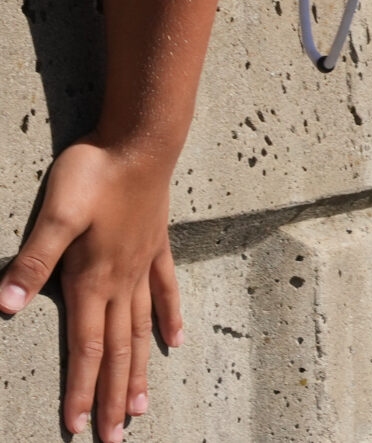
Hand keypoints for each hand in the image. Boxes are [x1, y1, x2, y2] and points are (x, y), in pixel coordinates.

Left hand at [1, 141, 182, 442]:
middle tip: (112, 438)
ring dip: (138, 372)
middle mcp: (122, 281)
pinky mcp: (157, 247)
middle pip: (116, 351)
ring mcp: (143, 265)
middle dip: (111, 398)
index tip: (76, 427)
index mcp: (93, 279)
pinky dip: (168, 319)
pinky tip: (175, 340)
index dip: (80, 390)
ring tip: (139, 408)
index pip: (85, 348)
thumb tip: (7, 305)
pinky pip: (164, 291)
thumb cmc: (95, 173)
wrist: (142, 140)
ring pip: (140, 331)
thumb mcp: (54, 214)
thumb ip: (33, 261)